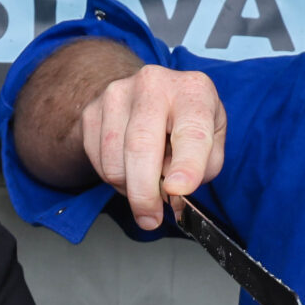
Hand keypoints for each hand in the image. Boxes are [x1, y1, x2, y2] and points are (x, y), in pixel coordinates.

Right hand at [80, 62, 224, 231]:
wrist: (149, 94)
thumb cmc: (185, 120)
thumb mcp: (212, 139)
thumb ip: (202, 169)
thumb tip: (175, 196)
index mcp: (193, 91)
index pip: (191, 132)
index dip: (186, 165)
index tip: (178, 189)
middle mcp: (153, 85)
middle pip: (141, 146)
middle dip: (144, 193)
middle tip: (150, 218)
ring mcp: (117, 95)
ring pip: (114, 162)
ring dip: (129, 188)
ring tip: (146, 182)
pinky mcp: (92, 111)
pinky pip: (97, 163)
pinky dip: (114, 179)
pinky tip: (129, 169)